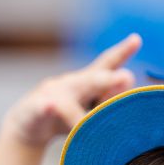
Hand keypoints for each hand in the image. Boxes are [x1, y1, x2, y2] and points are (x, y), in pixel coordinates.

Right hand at [2, 34, 140, 146]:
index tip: (136, 39)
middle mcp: (70, 84)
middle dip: (108, 80)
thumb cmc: (64, 115)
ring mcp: (50, 95)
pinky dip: (46, 108)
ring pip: (68, 100)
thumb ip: (107, 99)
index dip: (121, 52)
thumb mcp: (87, 108)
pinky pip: (41, 109)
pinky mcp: (34, 110)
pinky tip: (50, 106)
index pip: (106, 66)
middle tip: (126, 78)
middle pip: (90, 81)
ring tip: (95, 111)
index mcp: (86, 82)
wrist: (27, 125)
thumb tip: (129, 82)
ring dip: (79, 107)